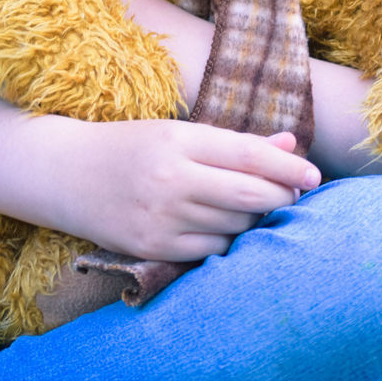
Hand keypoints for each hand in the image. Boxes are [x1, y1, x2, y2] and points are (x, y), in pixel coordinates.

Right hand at [28, 117, 320, 261]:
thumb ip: (235, 141)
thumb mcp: (179, 132)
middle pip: (249, 193)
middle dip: (282, 195)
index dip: (288, 166)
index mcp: (180, 139)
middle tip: (296, 193)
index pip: (249, 154)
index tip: (314, 173)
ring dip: (254, 217)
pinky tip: (225, 224)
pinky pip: (209, 248)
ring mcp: (161, 216)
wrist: (67, 173)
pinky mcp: (152, 247)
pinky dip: (226, 238)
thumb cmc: (131, 146)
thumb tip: (290, 141)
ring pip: (234, 224)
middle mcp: (172, 178)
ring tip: (255, 204)